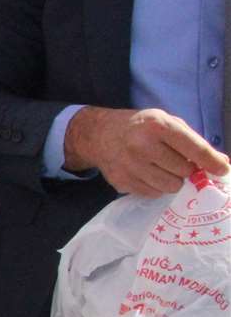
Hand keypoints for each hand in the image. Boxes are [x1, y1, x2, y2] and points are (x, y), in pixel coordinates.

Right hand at [64, 107, 229, 197]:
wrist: (99, 135)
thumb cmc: (140, 127)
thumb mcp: (166, 122)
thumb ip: (193, 141)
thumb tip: (221, 163)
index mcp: (157, 126)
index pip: (194, 148)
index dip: (212, 162)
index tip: (223, 170)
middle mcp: (142, 146)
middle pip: (184, 171)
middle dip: (187, 170)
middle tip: (177, 162)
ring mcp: (129, 166)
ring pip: (171, 187)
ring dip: (173, 180)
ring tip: (162, 168)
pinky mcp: (122, 182)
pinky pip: (153, 194)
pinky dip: (156, 186)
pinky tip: (147, 173)